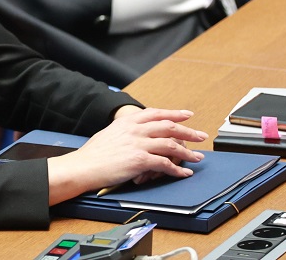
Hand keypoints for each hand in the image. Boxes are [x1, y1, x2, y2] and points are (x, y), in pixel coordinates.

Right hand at [46, 108, 206, 204]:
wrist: (84, 166)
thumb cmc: (93, 153)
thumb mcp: (110, 132)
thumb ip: (126, 130)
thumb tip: (137, 134)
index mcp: (128, 121)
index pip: (157, 113)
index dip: (175, 113)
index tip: (187, 114)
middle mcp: (135, 129)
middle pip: (169, 126)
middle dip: (188, 131)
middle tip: (201, 136)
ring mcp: (138, 144)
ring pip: (171, 144)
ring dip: (187, 152)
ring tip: (197, 157)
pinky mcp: (140, 160)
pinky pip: (165, 164)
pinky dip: (178, 169)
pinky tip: (184, 173)